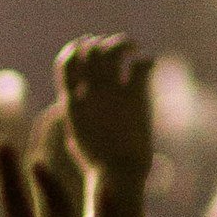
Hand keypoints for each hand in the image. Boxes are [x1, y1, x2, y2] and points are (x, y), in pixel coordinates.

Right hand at [56, 35, 156, 183]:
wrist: (119, 172)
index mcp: (72, 103)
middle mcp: (89, 92)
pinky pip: (139, 66)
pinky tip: (151, 63)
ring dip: (123, 44)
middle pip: (90, 51)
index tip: (85, 46)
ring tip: (133, 48)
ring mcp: (111, 92)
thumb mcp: (78, 138)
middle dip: (100, 44)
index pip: (66, 63)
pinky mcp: (134, 96)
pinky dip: (146, 60)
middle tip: (114, 49)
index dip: (74, 49)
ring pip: (112, 51)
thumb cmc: (100, 164)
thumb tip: (68, 107)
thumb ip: (74, 118)